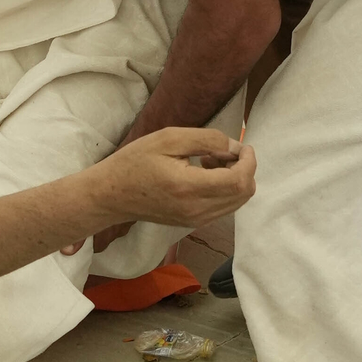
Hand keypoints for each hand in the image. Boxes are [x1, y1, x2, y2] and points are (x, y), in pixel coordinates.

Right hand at [80, 128, 255, 243]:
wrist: (112, 195)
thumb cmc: (135, 162)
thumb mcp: (169, 138)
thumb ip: (207, 140)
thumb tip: (235, 148)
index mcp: (189, 188)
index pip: (239, 181)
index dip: (249, 161)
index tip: (241, 145)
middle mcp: (197, 210)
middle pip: (244, 193)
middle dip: (244, 168)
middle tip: (222, 151)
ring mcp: (196, 221)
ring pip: (237, 201)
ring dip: (235, 178)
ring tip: (211, 160)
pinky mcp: (194, 223)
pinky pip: (225, 207)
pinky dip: (225, 189)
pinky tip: (205, 174)